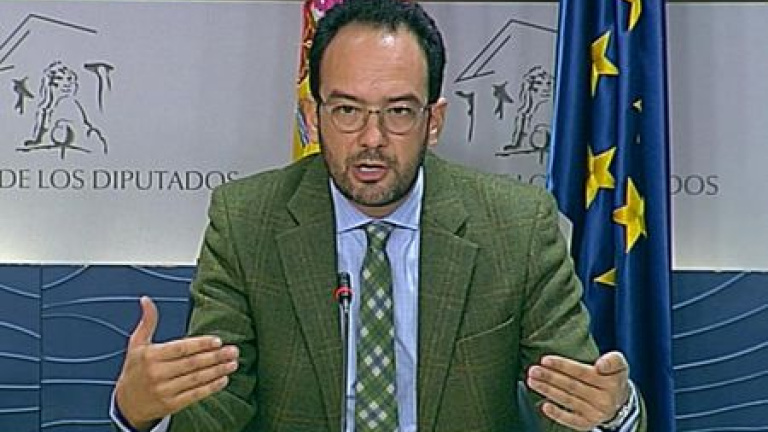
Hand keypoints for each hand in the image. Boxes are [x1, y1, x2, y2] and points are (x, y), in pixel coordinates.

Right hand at [115, 296, 239, 430]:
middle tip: (233, 351)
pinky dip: (211, 388)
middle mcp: (157, 373)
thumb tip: (146, 299)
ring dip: (217, 371)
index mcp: (150, 356)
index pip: (180, 348)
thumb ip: (147, 322)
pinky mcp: (170, 405)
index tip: (218, 341)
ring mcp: (164, 390)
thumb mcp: (137, 344)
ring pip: (196, 379)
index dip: (200, 344)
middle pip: (192, 363)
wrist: (127, 403)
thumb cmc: (135, 369)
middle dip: (215, 357)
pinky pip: (194, 395)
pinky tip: (224, 380)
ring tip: (233, 363)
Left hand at [526, 351, 630, 430]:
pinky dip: (558, 414)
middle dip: (550, 377)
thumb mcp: (619, 364)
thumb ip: (613, 360)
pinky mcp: (588, 424)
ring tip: (532, 382)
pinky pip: (572, 420)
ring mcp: (595, 413)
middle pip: (572, 386)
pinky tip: (545, 406)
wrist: (619, 400)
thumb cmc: (612, 376)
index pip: (582, 372)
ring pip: (568, 400)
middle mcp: (603, 400)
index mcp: (610, 382)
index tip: (545, 360)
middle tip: (533, 370)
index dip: (563, 366)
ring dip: (548, 391)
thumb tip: (601, 365)